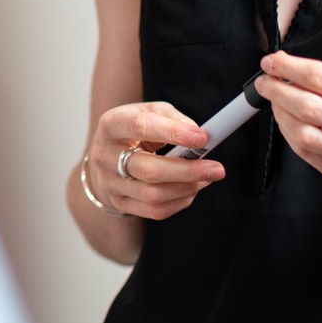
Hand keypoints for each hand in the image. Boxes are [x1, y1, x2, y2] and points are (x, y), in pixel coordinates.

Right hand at [85, 101, 223, 220]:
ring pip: (153, 195)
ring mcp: (109, 183)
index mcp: (111, 124)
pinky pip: (154, 210)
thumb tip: (198, 135)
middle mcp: (104, 155)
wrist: (105, 156)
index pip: (140, 127)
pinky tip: (191, 189)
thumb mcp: (149, 112)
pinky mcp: (118, 203)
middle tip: (217, 169)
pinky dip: (180, 201)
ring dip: (187, 188)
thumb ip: (173, 119)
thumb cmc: (133, 130)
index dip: (173, 133)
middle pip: (148, 169)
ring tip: (207, 178)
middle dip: (188, 171)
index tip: (203, 138)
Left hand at [255, 51, 321, 210]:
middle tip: (265, 81)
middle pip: (308, 106)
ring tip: (274, 101)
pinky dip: (290, 135)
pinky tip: (286, 122)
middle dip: (278, 90)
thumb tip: (296, 72)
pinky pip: (306, 154)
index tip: (272, 61)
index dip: (290, 68)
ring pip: (303, 133)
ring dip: (280, 114)